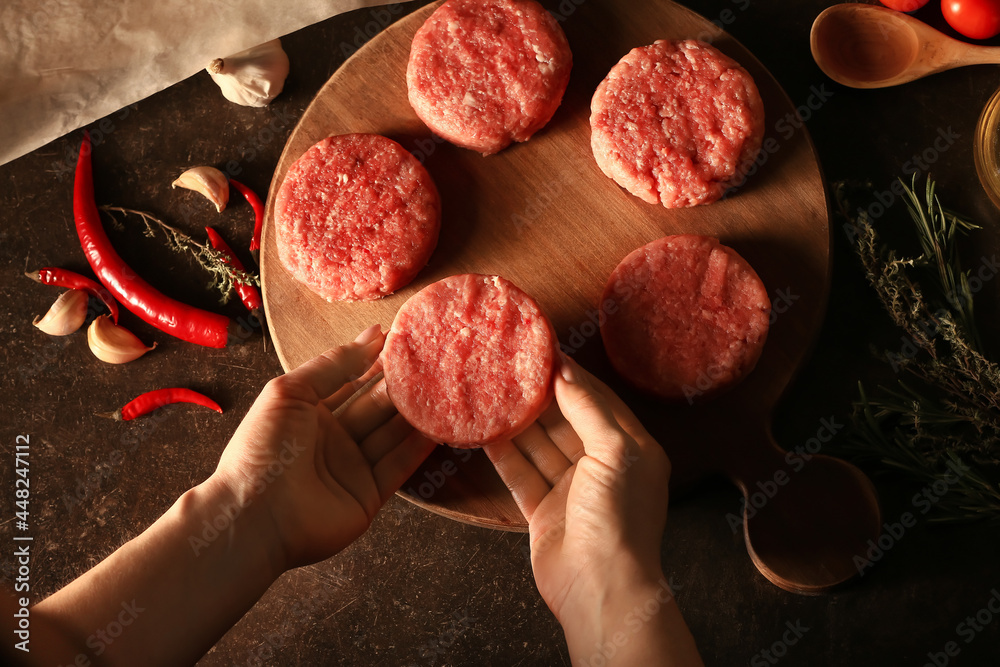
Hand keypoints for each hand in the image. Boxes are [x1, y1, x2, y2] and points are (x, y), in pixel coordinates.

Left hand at [212, 325, 436, 569]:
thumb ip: (333, 364)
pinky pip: (398, 466)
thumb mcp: (291, 391)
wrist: (254, 516)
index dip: (376, 361)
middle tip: (432, 364)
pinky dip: (417, 448)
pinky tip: (437, 427)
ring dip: (415, 414)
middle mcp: (334, 438)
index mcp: (310, 411)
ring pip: (391, 434)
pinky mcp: (369, 495)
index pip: (351, 380)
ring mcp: (353, 467)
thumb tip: (373, 335)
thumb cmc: (262, 448)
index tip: (405, 341)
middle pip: (376, 406)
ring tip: (443, 390)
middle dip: (401, 386)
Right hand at [485, 355, 701, 665]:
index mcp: (631, 448)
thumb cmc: (619, 518)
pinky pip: (521, 474)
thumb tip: (565, 370)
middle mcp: (602, 465)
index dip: (570, 373)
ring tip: (490, 392)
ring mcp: (571, 489)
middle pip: (565, 419)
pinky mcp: (544, 511)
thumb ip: (589, 409)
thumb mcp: (614, 452)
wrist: (601, 589)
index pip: (597, 398)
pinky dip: (504, 454)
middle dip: (539, 395)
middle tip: (508, 366)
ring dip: (517, 422)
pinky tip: (484, 432)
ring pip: (539, 445)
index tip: (542, 349)